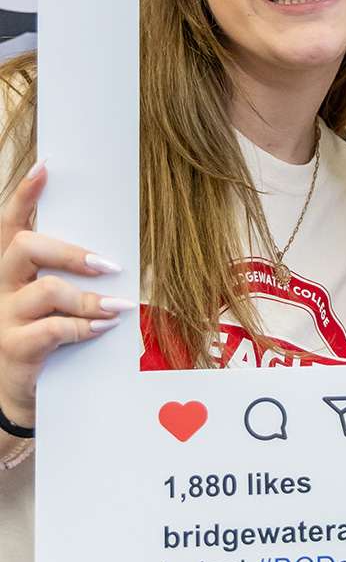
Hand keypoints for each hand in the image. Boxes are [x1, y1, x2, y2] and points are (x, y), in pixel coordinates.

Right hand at [0, 163, 133, 428]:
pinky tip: (103, 326)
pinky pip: (54, 328)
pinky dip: (85, 325)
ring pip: (45, 289)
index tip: (46, 167)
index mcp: (9, 269)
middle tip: (106, 264)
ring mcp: (3, 318)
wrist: (18, 394)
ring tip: (117, 305)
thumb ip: (67, 272)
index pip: (10, 224)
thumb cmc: (42, 336)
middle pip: (25, 248)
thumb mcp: (51, 301)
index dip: (25, 195)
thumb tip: (109, 251)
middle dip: (70, 251)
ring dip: (88, 297)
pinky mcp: (15, 349)